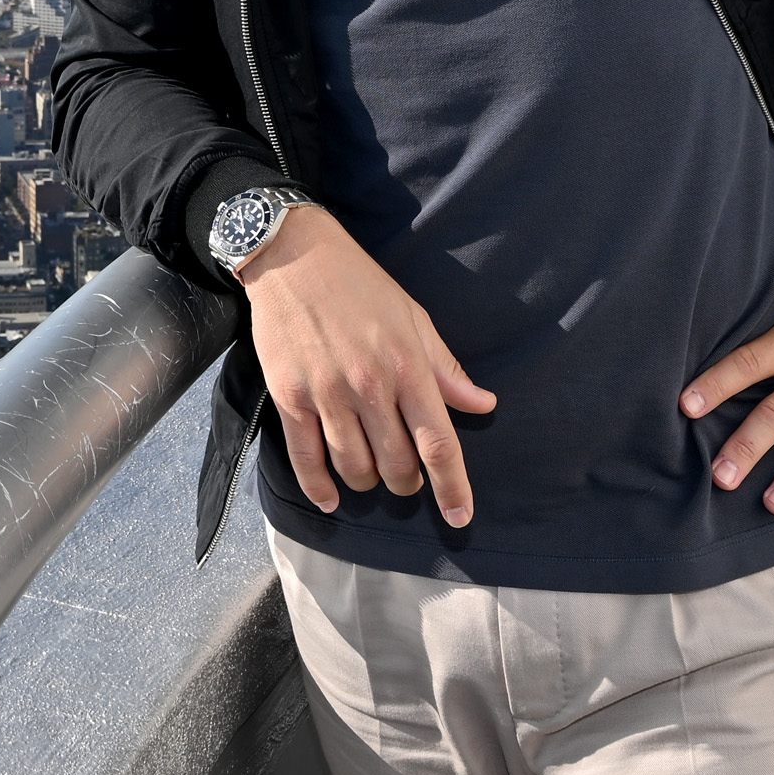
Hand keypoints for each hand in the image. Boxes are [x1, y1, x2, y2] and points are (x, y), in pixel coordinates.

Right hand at [241, 205, 498, 521]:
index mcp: (408, 366)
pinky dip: (320, 487)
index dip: (453, 488)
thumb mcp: (414, 318)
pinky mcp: (290, 397)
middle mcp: (370, 386)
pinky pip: (306, 459)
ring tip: (371, 473)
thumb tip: (483, 405)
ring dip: (367, 482)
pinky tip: (330, 498)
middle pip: (397, 464)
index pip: (438, 444)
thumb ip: (446, 369)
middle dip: (406, 483)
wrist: (294, 256)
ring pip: (354, 468)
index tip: (460, 518)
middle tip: (404, 476)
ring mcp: (327, 393)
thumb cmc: (360, 285)